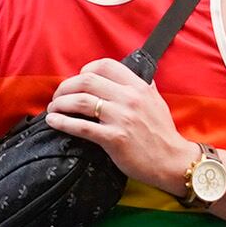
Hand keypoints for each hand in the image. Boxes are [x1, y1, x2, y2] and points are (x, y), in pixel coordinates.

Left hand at [44, 56, 192, 191]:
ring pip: (80, 101)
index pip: (105, 65)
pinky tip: (53, 121)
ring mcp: (121, 118)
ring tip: (53, 109)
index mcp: (138, 87)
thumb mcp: (157, 102)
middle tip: (58, 97)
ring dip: (60, 103)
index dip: (85, 70)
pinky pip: (82, 127)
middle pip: (86, 81)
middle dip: (65, 87)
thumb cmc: (163, 134)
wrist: (172, 161)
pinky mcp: (114, 138)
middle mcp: (129, 98)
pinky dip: (62, 122)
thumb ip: (144, 86)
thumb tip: (136, 74)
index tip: (77, 80)